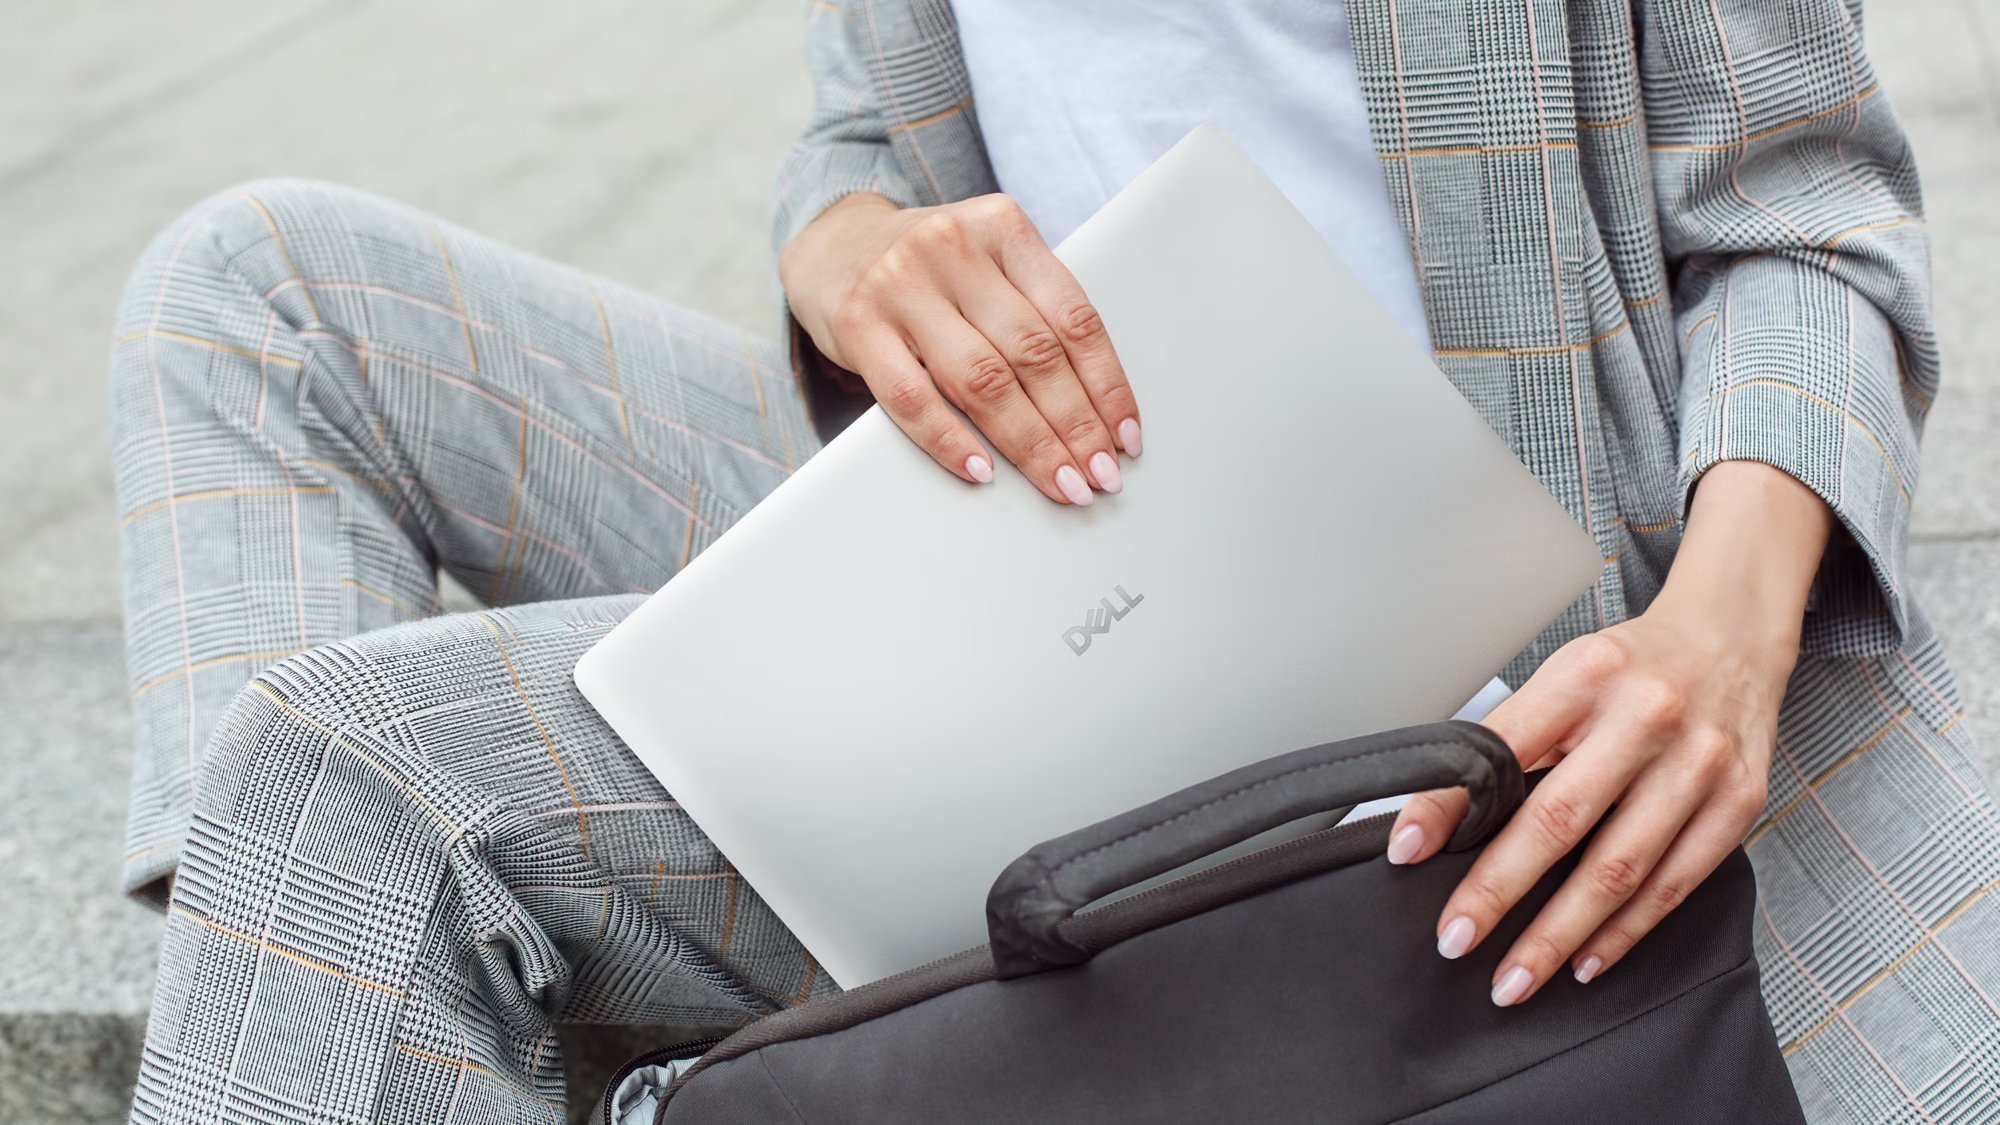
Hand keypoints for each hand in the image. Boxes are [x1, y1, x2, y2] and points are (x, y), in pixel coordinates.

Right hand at [780, 192, 1139, 503]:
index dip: (1106, 384)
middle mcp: (953, 247)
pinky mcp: (857, 324)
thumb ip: (1032, 309)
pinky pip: (910, 397)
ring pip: (981, 379)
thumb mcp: (987, 262)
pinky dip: (950, 441)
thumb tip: (1094, 411)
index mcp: (1003, 228)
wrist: (832, 242)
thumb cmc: (929, 268)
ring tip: (1059, 482)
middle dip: (1075, 426)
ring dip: (1028, 443)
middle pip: (1032, 353)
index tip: (1125, 438)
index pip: (1073, 316)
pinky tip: (981, 471)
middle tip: (1100, 477)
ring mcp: (900, 284)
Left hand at [1387, 461, 1832, 1005]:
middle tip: (1455, 941)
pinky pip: (1674, 884)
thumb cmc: (1630, 667)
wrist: (1732, 638)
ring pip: (1620, 869)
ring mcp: (1699, 764)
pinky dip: (1625, 931)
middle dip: (1499, 891)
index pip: (1500, 750)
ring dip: (1559, 934)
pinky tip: (1585, 960)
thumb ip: (1508, 739)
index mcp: (1584, 677)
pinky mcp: (1738, 801)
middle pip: (1560, 821)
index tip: (1405, 853)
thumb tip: (1436, 818)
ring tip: (1514, 978)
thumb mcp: (1562, 678)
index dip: (1448, 806)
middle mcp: (1646, 718)